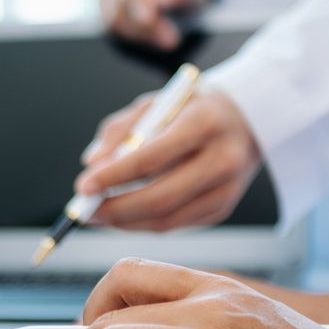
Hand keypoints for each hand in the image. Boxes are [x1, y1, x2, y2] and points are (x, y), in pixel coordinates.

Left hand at [77, 90, 260, 230]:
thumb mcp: (155, 103)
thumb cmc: (190, 109)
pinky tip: (123, 217)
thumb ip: (120, 130)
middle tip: (85, 212)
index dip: (114, 176)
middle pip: (160, 198)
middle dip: (116, 210)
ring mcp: (226, 189)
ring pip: (167, 220)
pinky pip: (175, 225)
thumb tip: (92, 164)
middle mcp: (223, 158)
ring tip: (98, 216)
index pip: (152, 157)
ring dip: (125, 223)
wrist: (245, 120)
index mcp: (204, 122)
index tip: (83, 186)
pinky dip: (143, 224)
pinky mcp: (221, 209)